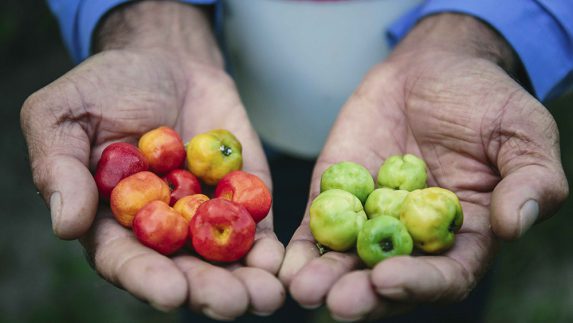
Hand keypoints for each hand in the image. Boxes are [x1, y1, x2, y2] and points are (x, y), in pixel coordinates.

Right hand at [20, 2, 283, 318]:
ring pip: (224, 259)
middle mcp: (161, 229)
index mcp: (111, 222)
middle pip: (184, 270)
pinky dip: (268, 246)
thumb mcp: (62, 114)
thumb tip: (66, 224)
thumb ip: (59, 166)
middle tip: (232, 303)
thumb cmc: (105, 87)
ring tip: (265, 295)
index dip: (146, 279)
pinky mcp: (242, 197)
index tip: (170, 293)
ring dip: (246, 281)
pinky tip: (280, 262)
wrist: (165, 61)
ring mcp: (205, 215)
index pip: (126, 260)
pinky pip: (257, 226)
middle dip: (208, 290)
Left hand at [279, 14, 567, 319]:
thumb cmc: (484, 100)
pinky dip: (302, 247)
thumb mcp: (522, 132)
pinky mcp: (336, 198)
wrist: (430, 68)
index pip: (447, 275)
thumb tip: (517, 223)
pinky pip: (318, 227)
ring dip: (326, 279)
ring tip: (304, 289)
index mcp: (465, 235)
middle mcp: (415, 238)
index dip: (421, 283)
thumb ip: (530, 178)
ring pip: (348, 261)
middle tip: (340, 303)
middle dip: (365, 295)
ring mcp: (372, 220)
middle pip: (390, 279)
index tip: (390, 279)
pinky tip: (284, 263)